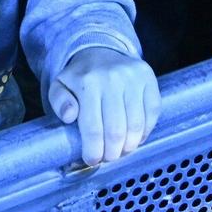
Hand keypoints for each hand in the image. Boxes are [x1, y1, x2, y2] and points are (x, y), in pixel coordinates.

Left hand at [47, 47, 158, 166]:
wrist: (100, 51)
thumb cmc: (80, 78)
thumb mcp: (60, 86)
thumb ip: (59, 102)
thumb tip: (69, 116)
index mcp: (87, 82)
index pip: (93, 128)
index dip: (93, 151)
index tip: (92, 160)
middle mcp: (112, 77)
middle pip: (116, 131)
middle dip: (111, 153)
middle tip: (107, 157)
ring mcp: (133, 77)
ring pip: (136, 125)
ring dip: (129, 146)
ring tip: (121, 150)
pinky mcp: (149, 78)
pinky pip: (153, 113)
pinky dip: (145, 131)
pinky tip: (135, 137)